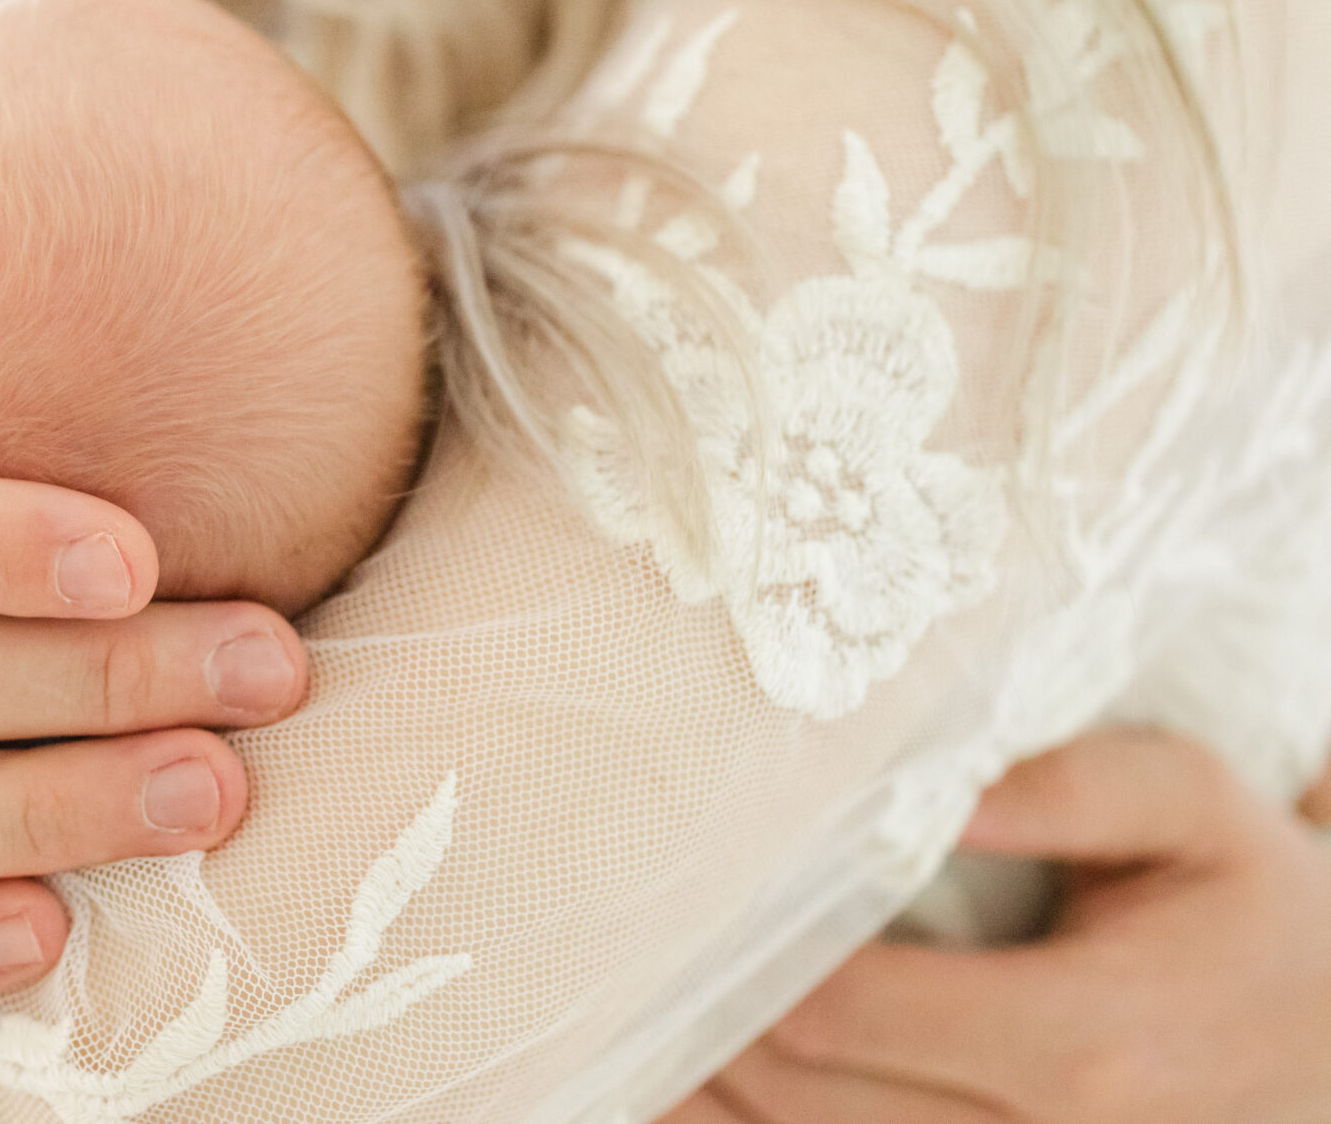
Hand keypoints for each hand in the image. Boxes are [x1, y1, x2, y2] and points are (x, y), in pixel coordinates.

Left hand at [661, 728, 1330, 1123]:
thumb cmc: (1260, 910)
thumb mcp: (1201, 809)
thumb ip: (1071, 785)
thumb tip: (930, 781)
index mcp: (1082, 1047)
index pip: (843, 1015)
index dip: (740, 966)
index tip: (669, 901)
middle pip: (803, 1102)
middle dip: (698, 1032)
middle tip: (612, 957)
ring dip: (710, 1104)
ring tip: (622, 1030)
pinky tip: (707, 1088)